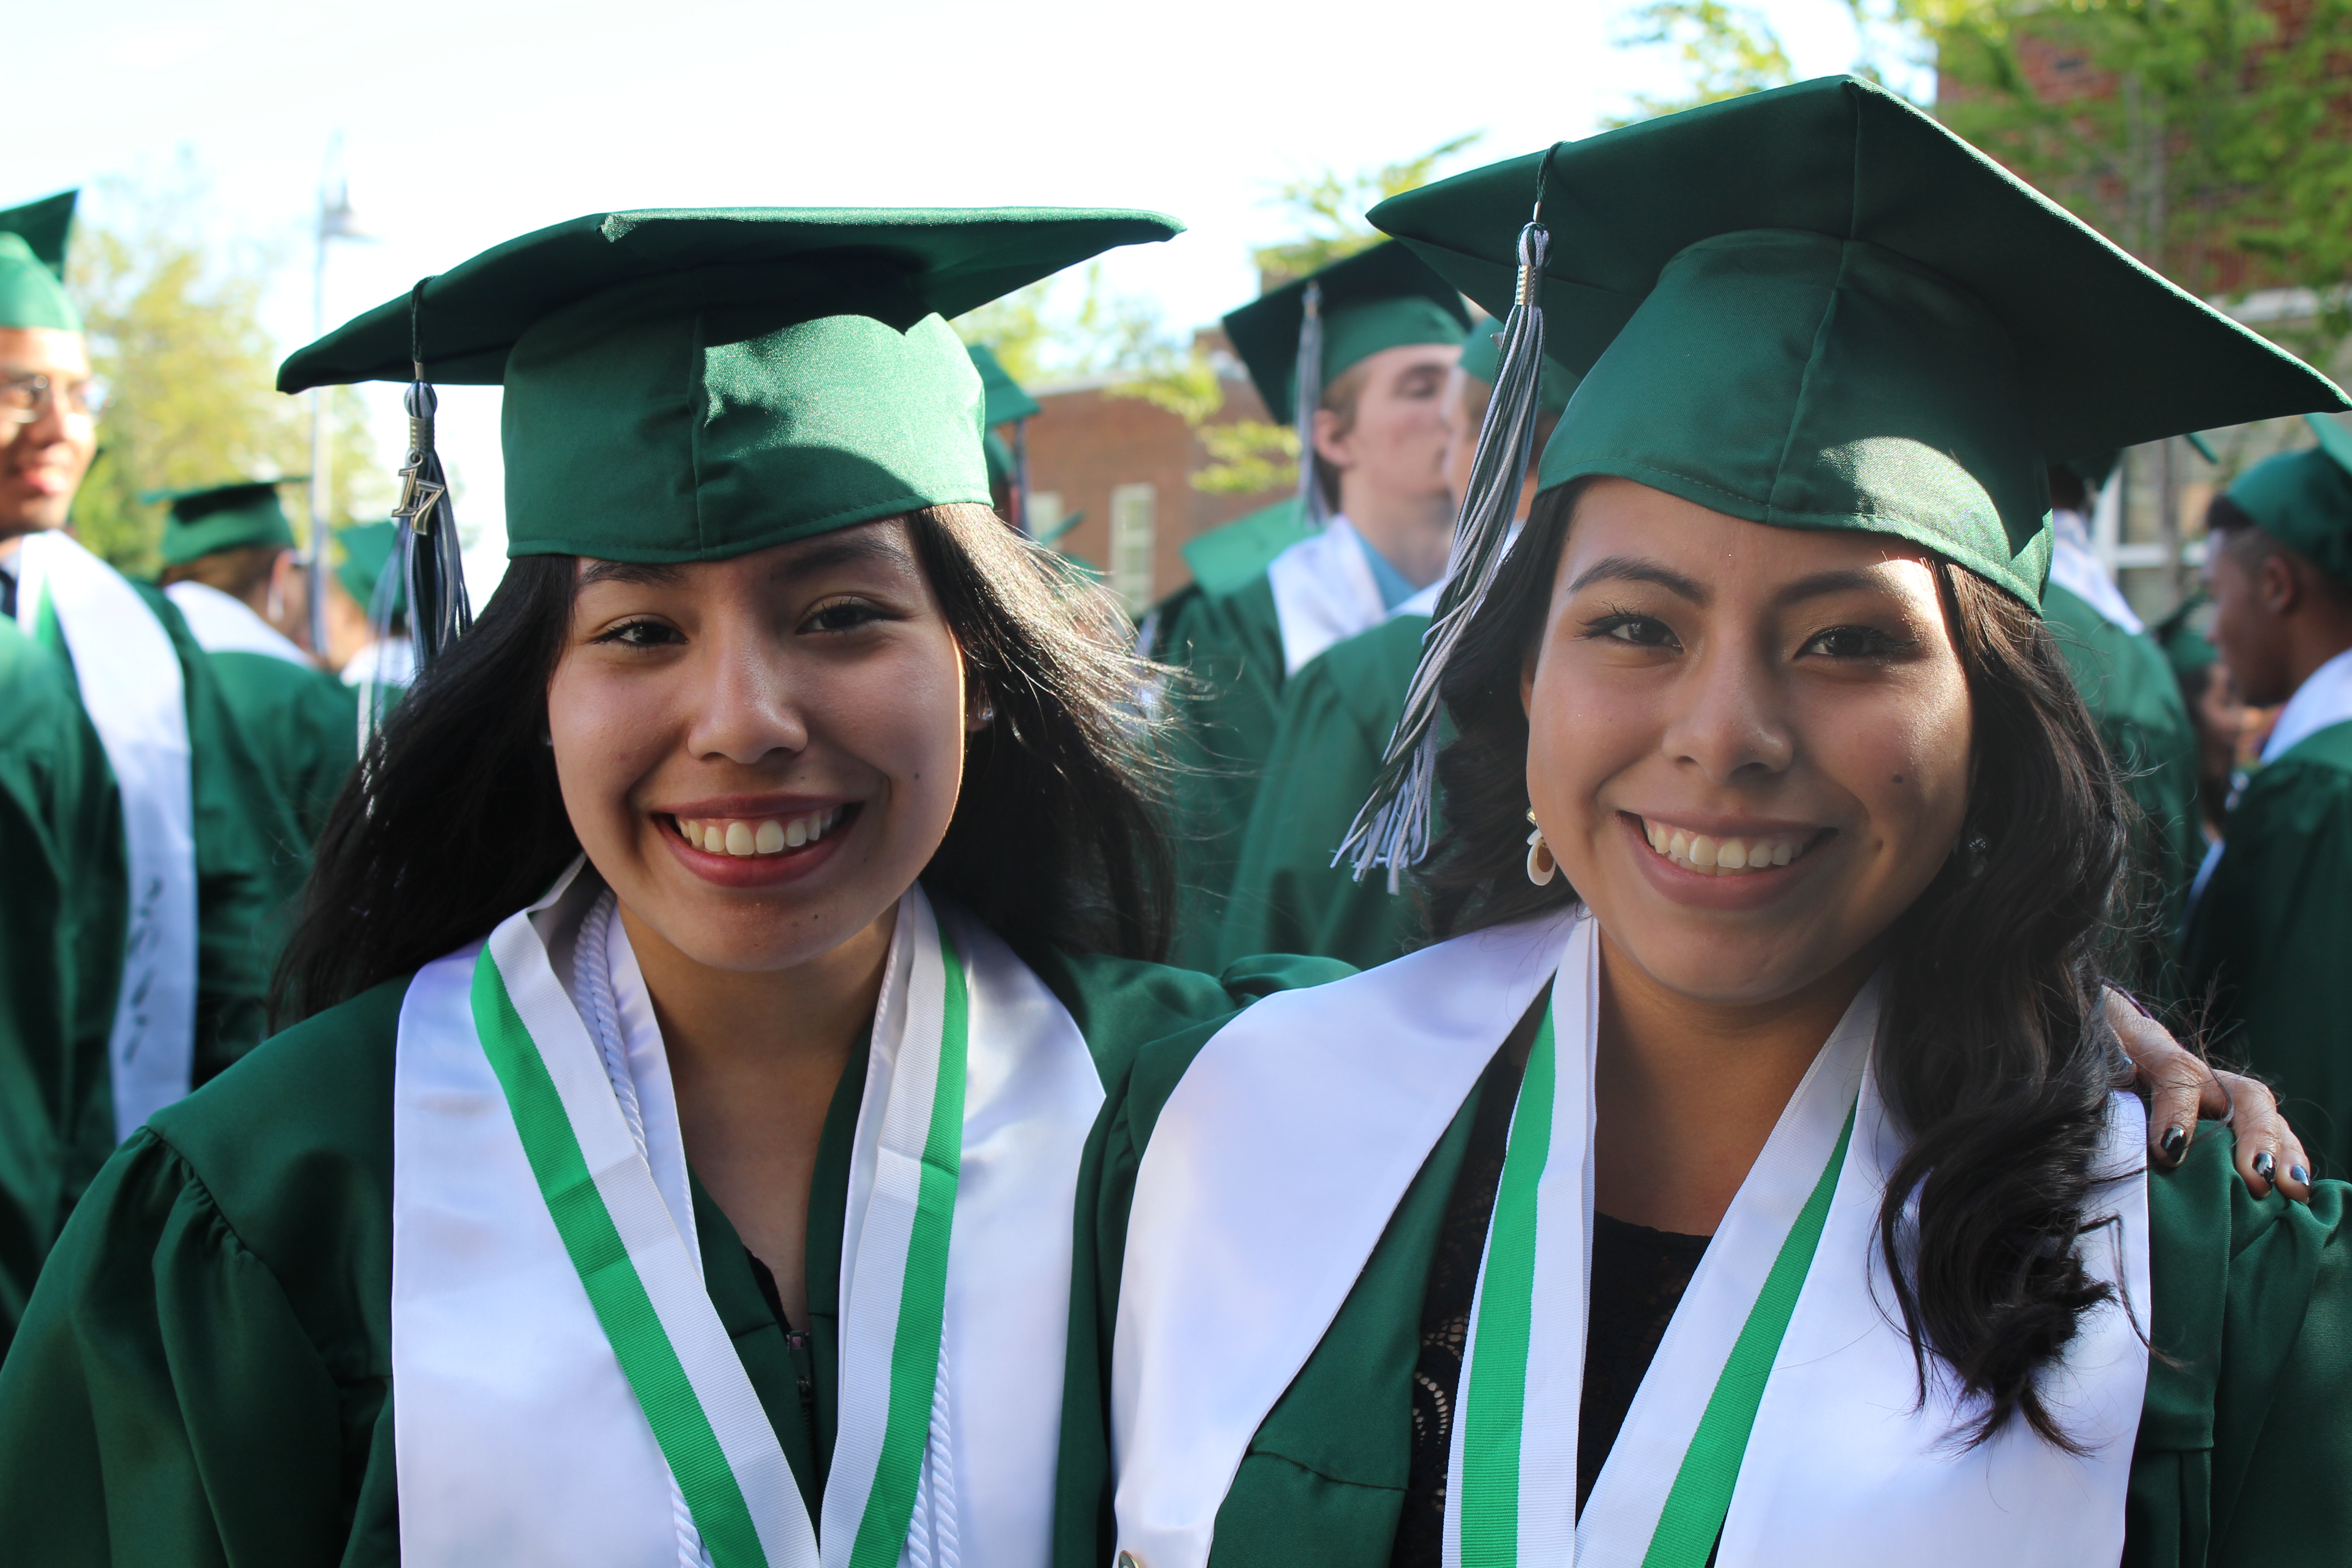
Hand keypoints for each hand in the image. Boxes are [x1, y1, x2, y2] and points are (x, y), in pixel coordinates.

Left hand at [2106, 989, 2310, 1202]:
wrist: (2100, 1038)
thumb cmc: (2092, 1053)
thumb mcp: (2090, 1057)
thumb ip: (2100, 1066)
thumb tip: (2121, 1072)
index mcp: (2151, 1049)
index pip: (2175, 1071)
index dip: (2178, 1110)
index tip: (2170, 1151)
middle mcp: (2196, 1072)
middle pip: (2241, 1094)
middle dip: (2256, 1135)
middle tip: (2258, 1177)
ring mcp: (2219, 1093)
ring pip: (2264, 1115)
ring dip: (2283, 1151)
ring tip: (2293, 1188)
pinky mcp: (2229, 1116)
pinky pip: (2269, 1133)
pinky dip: (2287, 1160)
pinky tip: (2297, 1190)